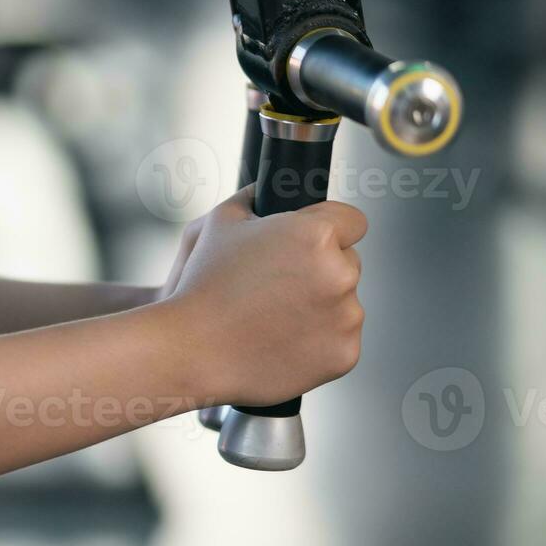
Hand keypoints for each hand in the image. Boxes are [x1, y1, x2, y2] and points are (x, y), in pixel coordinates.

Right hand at [157, 186, 366, 407]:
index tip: (311, 244)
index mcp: (316, 236)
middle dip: (322, 270)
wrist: (193, 352)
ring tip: (273, 316)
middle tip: (278, 285)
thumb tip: (265, 191)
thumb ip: (254, 198)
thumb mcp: (220, 222)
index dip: (330, 228)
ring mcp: (346, 318)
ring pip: (346, 304)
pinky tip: (281, 340)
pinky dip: (318, 342)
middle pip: (349, 262)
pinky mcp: (344, 355)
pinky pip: (341, 340)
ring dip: (321, 307)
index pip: (353, 220)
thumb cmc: (202, 289)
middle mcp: (339, 275)